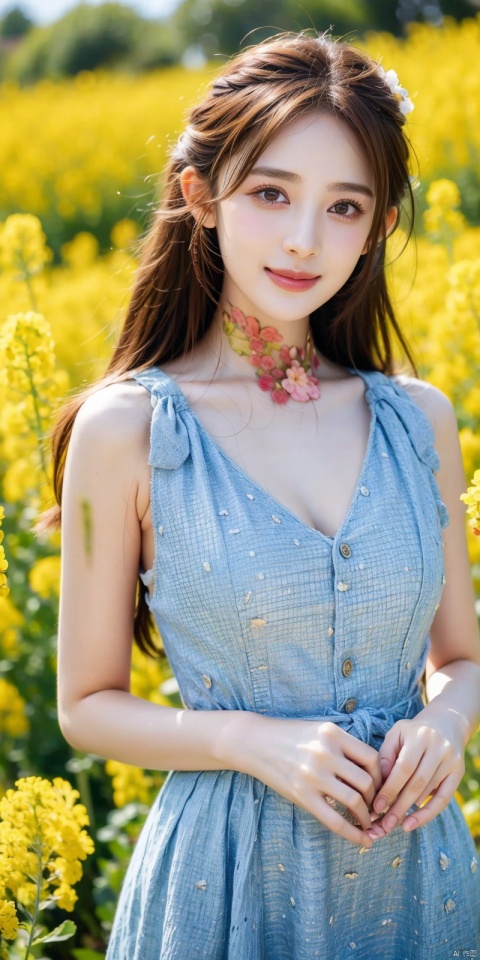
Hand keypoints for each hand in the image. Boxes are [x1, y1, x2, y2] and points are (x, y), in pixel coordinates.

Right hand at [240, 715, 384, 847]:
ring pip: (354, 801)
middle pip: (367, 782)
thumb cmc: (290, 735)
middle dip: (376, 799)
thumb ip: (343, 746)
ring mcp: (313, 775)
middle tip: (375, 808)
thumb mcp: (319, 729)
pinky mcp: (302, 795)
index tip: (380, 787)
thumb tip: (372, 771)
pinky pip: (334, 820)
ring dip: (366, 817)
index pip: (371, 759)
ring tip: (368, 823)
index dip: (381, 777)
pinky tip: (362, 840)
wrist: (254, 742)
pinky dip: (353, 833)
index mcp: (332, 734)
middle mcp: (325, 752)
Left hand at [367, 711, 464, 838]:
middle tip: (382, 823)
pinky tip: (411, 824)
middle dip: (398, 805)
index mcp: (420, 736)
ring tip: (390, 823)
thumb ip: (386, 755)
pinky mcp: (458, 773)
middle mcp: (439, 748)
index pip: (404, 768)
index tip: (376, 807)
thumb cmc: (413, 732)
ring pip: (428, 792)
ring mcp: (451, 761)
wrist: (446, 724)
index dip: (390, 789)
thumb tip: (379, 781)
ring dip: (408, 811)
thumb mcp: (396, 734)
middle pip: (417, 783)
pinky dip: (427, 814)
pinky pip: (443, 799)